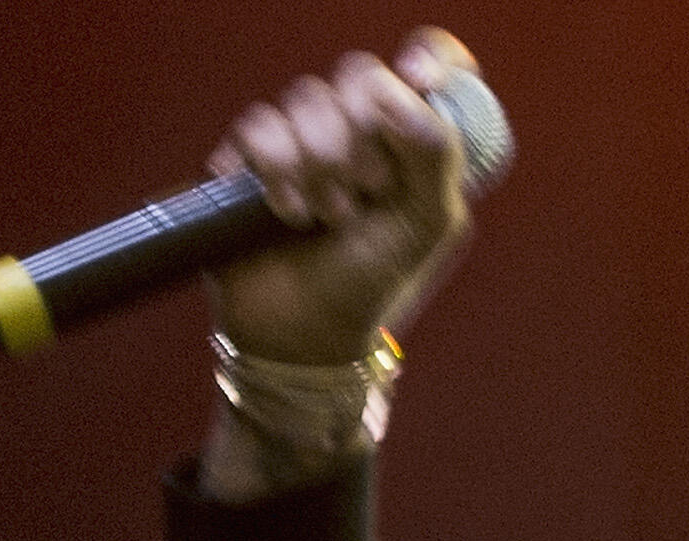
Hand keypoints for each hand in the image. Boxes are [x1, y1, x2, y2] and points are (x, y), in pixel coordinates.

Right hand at [206, 31, 480, 365]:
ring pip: (306, 97)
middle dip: (361, 133)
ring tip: (323, 217)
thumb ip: (436, 151)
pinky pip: (258, 123)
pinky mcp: (252, 156)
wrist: (303, 332)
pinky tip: (283, 211)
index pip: (424, 68)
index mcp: (411, 143)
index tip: (417, 78)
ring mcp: (303, 140)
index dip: (424, 61)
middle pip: (357, 75)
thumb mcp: (428, 224)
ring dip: (317, 161)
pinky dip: (274, 167)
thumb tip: (404, 83)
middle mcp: (359, 132)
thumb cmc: (372, 283)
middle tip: (365, 190)